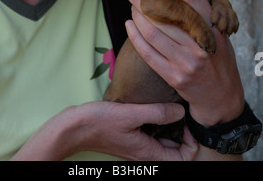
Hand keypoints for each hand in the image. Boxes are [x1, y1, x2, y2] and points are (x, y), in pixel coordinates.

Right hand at [12, 101, 197, 160]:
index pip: (183, 158)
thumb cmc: (100, 122)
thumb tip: (181, 111)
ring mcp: (137, 145)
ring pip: (164, 141)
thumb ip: (157, 113)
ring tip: (172, 106)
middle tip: (182, 110)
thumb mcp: (131, 114)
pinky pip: (152, 134)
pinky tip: (155, 106)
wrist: (74, 127)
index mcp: (148, 152)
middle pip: (175, 150)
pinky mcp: (131, 136)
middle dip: (184, 133)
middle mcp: (145, 152)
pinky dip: (159, 123)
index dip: (191, 143)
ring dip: (172, 127)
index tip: (186, 122)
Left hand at [125, 0, 244, 127]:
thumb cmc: (217, 60)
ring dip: (137, 15)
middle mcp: (200, 44)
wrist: (221, 97)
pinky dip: (135, 36)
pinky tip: (129, 25)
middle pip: (167, 14)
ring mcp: (186, 62)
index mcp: (213, 28)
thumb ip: (202, 17)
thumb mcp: (218, 35)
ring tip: (130, 5)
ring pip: (153, 32)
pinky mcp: (173, 76)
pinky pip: (148, 53)